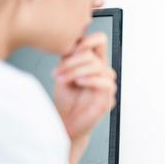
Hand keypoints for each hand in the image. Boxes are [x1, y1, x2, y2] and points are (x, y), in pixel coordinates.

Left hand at [53, 32, 116, 163]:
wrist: (63, 124)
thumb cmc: (65, 100)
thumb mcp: (63, 72)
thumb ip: (69, 58)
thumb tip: (70, 42)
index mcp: (94, 63)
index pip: (100, 41)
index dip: (89, 39)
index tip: (72, 47)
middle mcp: (103, 73)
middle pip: (94, 55)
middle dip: (72, 61)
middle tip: (57, 71)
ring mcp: (107, 86)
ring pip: (98, 67)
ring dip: (76, 71)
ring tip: (61, 79)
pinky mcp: (107, 99)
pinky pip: (106, 83)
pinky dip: (91, 80)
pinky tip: (78, 83)